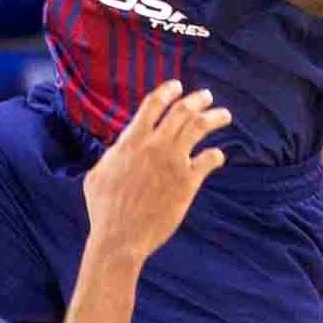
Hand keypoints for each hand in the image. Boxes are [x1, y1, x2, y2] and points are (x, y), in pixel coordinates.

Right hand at [84, 81, 229, 263]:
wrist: (120, 237)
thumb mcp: (98, 173)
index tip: (177, 86)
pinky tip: (218, 156)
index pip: (153, 104)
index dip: (167, 91)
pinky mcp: (188, 182)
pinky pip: (209, 159)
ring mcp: (174, 162)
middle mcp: (155, 146)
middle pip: (182, 110)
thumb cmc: (103, 208)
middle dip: (198, 99)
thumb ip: (113, 155)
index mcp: (131, 141)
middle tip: (207, 97)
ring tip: (223, 115)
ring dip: (214, 117)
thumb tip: (120, 149)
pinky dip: (216, 155)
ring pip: (199, 128)